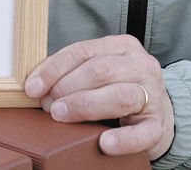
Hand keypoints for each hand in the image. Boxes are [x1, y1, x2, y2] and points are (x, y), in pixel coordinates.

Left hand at [25, 35, 174, 159]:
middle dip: (67, 87)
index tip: (32, 87)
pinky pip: (142, 133)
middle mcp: (141, 65)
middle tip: (47, 105)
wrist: (155, 114)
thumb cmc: (117, 89)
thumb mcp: (99, 73)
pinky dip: (123, 139)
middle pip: (101, 70)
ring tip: (61, 115)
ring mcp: (153, 94)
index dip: (54, 69)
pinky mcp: (158, 124)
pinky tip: (105, 143)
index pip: (83, 51)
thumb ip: (73, 72)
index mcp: (123, 47)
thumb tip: (35, 85)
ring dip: (85, 105)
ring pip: (119, 95)